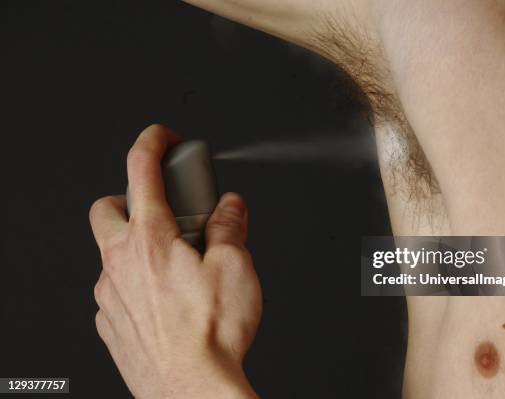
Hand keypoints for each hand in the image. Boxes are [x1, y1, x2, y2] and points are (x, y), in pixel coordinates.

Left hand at [89, 125, 261, 398]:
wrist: (190, 388)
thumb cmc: (210, 334)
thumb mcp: (235, 267)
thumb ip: (230, 227)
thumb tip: (231, 206)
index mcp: (151, 239)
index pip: (141, 170)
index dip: (152, 142)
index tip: (160, 136)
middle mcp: (121, 262)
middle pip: (108, 208)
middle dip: (130, 198)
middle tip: (163, 210)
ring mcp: (110, 294)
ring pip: (111, 252)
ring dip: (137, 245)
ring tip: (175, 264)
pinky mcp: (111, 322)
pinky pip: (115, 288)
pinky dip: (135, 282)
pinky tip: (165, 298)